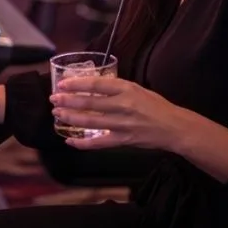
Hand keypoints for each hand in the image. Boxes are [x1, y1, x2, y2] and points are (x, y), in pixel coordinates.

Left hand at [50, 76, 186, 150]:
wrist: (174, 127)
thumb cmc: (155, 105)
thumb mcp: (137, 88)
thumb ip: (116, 88)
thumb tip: (93, 86)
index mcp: (126, 89)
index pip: (96, 84)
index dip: (77, 84)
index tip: (62, 84)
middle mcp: (122, 105)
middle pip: (89, 103)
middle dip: (68, 101)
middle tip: (54, 99)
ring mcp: (122, 124)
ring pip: (90, 122)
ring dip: (70, 118)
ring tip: (57, 114)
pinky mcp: (123, 140)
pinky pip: (99, 143)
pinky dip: (83, 143)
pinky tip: (70, 141)